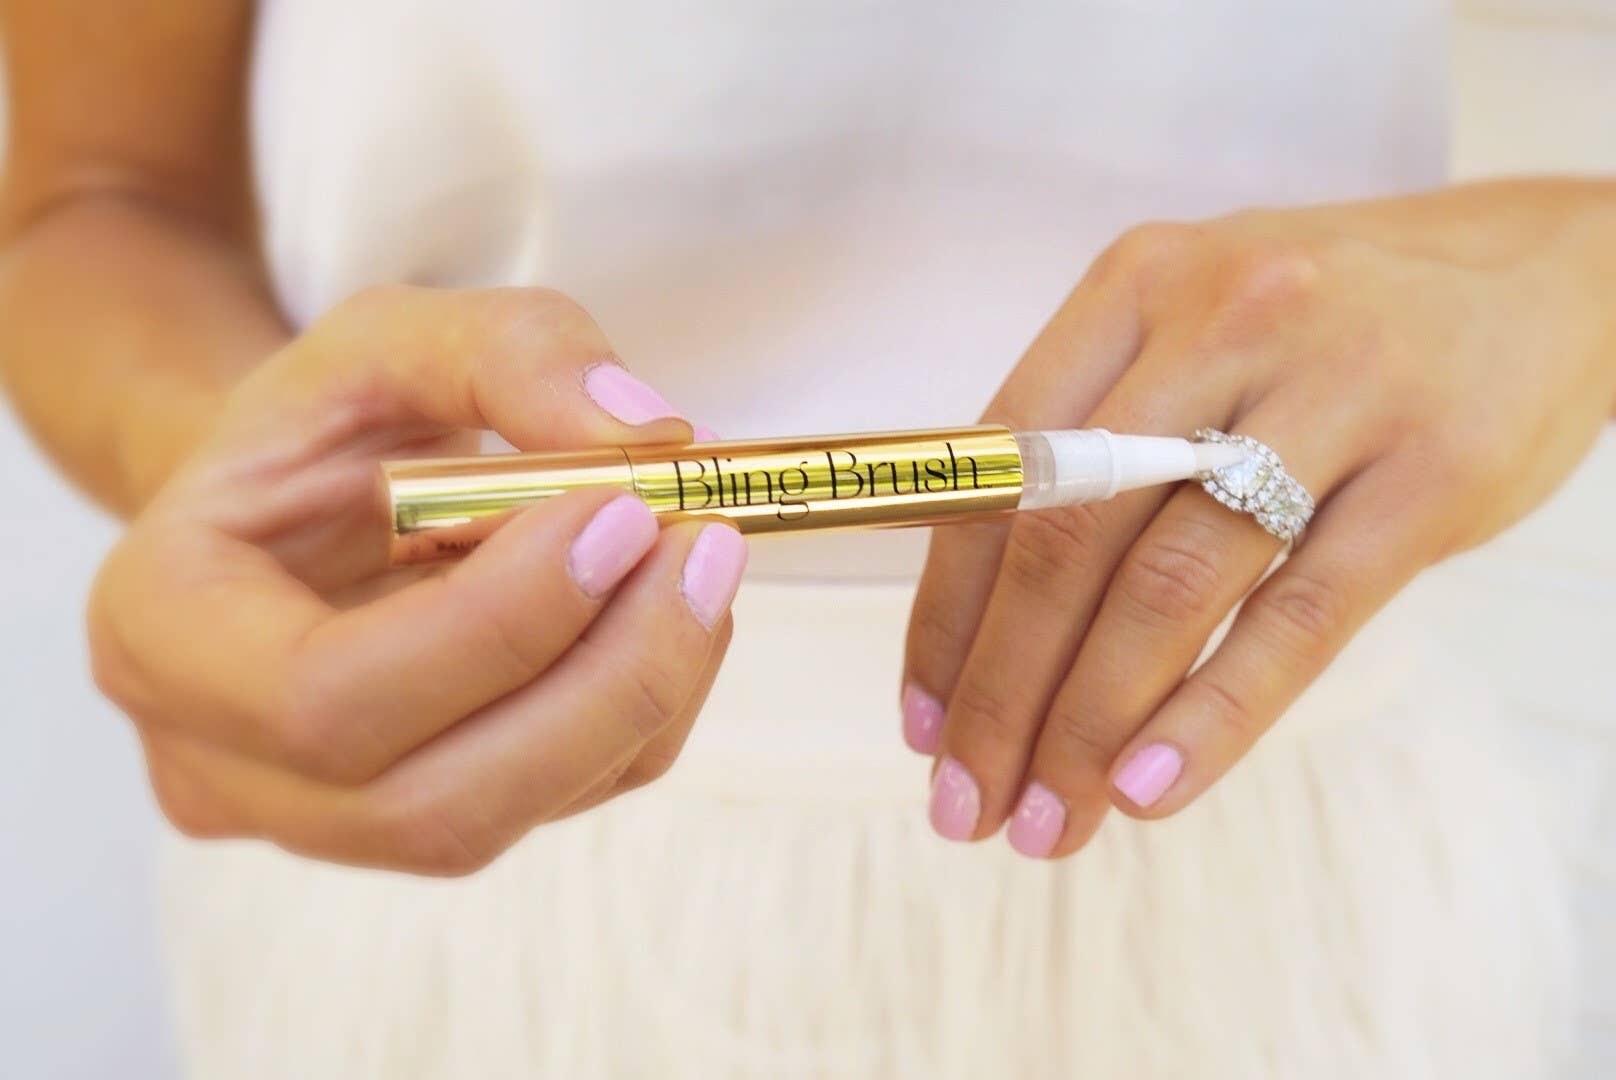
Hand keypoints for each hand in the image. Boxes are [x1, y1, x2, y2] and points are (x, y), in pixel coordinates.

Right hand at [90, 285, 746, 874]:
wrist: (294, 497)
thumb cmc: (323, 421)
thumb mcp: (391, 334)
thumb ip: (512, 351)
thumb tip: (650, 436)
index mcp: (165, 632)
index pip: (328, 696)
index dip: (498, 625)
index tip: (624, 510)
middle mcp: (223, 760)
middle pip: (431, 804)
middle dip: (601, 681)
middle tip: (705, 546)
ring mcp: (319, 817)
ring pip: (507, 816)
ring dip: (641, 695)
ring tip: (703, 562)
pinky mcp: (420, 821)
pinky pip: (559, 801)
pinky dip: (647, 709)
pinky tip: (673, 609)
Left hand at [901, 180, 1615, 857]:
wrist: (1545, 273)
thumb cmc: (1332, 326)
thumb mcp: (1197, 330)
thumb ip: (1093, 442)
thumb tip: (984, 626)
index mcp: (1133, 287)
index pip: (994, 468)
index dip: (945, 611)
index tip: (921, 724)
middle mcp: (1218, 320)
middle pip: (1065, 539)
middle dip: (1001, 694)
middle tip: (967, 806)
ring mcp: (1333, 388)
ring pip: (1168, 586)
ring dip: (1089, 725)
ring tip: (1047, 822)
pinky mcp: (1433, 470)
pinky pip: (1300, 616)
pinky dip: (1215, 714)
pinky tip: (1152, 788)